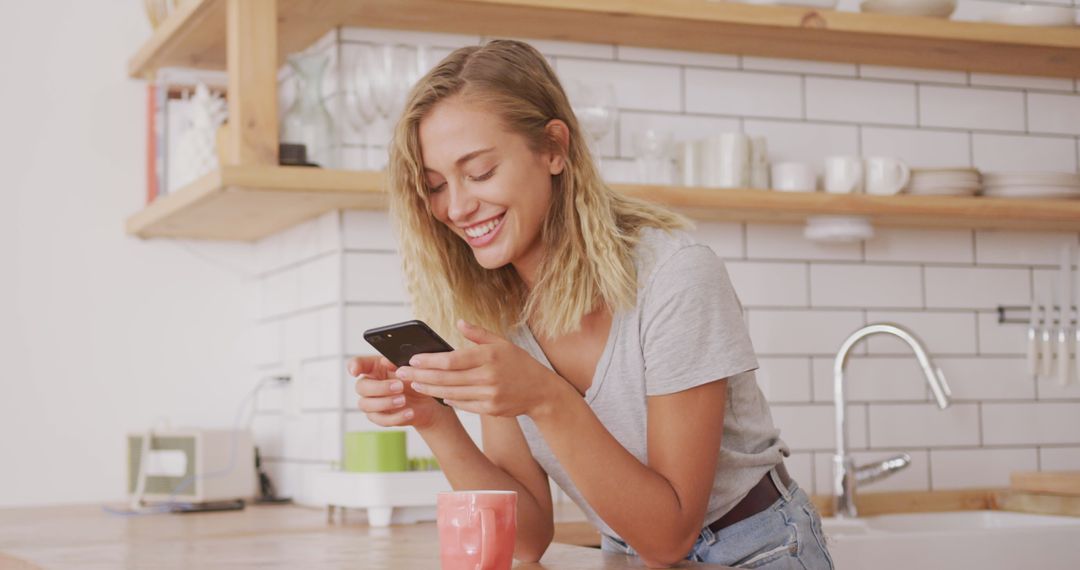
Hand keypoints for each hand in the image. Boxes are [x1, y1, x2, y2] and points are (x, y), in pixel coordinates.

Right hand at [348, 354, 445, 429]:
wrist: (425, 401)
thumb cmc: (412, 380)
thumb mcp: (409, 369)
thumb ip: (397, 363)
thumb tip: (386, 361)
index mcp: (374, 368)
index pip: (358, 364)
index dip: (353, 366)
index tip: (355, 371)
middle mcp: (369, 385)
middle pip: (361, 387)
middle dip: (380, 387)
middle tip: (399, 386)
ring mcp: (371, 402)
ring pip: (367, 405)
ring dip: (386, 403)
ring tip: (404, 400)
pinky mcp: (379, 417)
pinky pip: (381, 420)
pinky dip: (396, 417)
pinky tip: (409, 412)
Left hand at [394, 319, 564, 417]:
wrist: (542, 391)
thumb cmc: (520, 364)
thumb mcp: (503, 343)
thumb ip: (479, 334)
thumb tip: (459, 322)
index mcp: (490, 356)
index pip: (452, 359)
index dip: (430, 360)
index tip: (413, 358)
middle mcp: (489, 376)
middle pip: (447, 377)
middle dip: (421, 375)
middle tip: (402, 373)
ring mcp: (489, 394)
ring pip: (451, 393)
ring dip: (430, 389)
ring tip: (414, 384)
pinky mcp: (490, 409)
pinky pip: (463, 405)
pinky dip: (448, 400)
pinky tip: (436, 394)